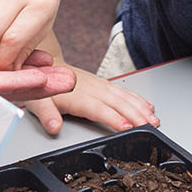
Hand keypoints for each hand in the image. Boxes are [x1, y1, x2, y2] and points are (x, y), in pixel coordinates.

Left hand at [24, 67, 158, 135]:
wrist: (43, 63)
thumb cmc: (41, 85)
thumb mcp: (36, 101)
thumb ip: (46, 115)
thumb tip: (54, 127)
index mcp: (77, 96)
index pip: (99, 109)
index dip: (113, 118)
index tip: (127, 127)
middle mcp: (92, 89)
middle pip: (117, 103)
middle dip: (136, 115)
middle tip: (150, 128)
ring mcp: (99, 85)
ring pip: (124, 96)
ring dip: (141, 108)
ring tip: (154, 120)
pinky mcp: (102, 83)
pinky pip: (123, 91)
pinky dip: (137, 99)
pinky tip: (147, 106)